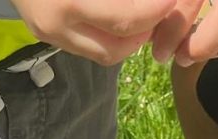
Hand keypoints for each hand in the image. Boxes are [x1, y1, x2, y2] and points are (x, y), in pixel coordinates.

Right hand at [10, 0, 175, 64]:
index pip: (126, 20)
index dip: (155, 12)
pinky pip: (89, 47)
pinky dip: (110, 34)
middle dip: (145, 31)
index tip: (171, 0)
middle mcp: (59, 22)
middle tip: (160, 9)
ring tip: (141, 14)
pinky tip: (118, 14)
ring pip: (105, 54)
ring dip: (130, 39)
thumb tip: (144, 2)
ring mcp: (50, 34)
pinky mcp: (46, 36)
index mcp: (72, 0)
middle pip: (118, 48)